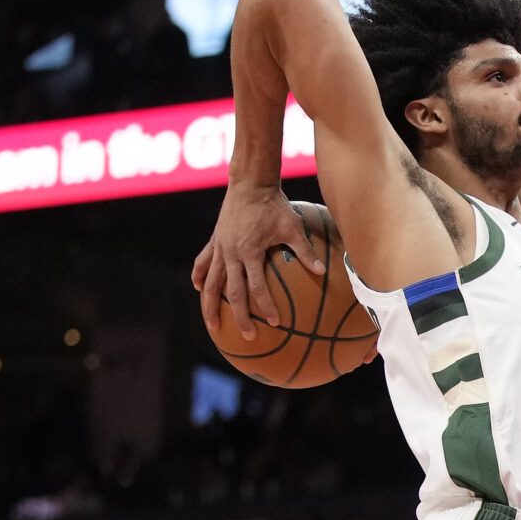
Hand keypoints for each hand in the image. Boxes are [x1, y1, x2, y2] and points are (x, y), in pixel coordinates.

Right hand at [192, 184, 321, 340]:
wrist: (250, 183)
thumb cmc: (274, 205)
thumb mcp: (292, 227)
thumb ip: (305, 251)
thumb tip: (322, 272)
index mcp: (249, 251)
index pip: (256, 286)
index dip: (265, 306)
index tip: (274, 323)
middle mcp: (231, 253)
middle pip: (232, 293)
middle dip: (240, 317)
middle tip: (249, 336)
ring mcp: (220, 248)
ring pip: (210, 283)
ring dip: (210, 306)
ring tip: (213, 327)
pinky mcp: (214, 241)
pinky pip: (203, 262)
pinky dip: (199, 276)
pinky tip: (198, 289)